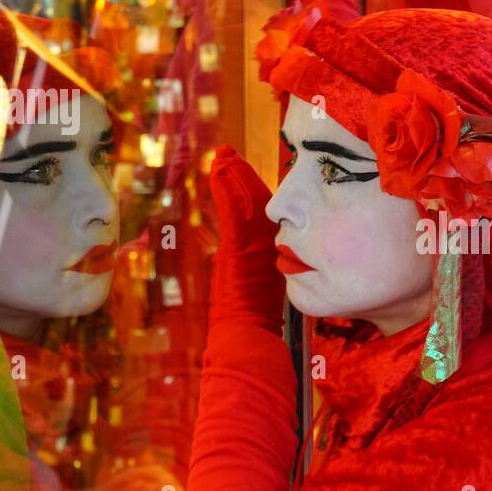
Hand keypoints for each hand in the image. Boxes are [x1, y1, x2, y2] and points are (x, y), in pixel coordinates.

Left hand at [209, 146, 284, 331]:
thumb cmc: (252, 326)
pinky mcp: (243, 248)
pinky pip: (236, 211)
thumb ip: (257, 276)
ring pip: (248, 202)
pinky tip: (221, 169)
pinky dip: (229, 188)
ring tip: (223, 155)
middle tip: (228, 152)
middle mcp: (268, 246)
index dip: (252, 191)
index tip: (239, 171)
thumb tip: (258, 273)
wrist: (248, 338)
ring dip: (234, 176)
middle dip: (242, 176)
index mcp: (270, 254)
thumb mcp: (257, 296)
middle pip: (257, 202)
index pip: (263, 215)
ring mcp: (257, 246)